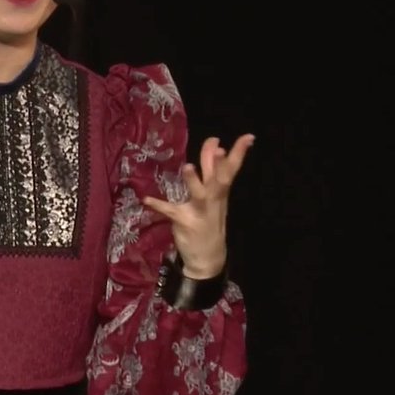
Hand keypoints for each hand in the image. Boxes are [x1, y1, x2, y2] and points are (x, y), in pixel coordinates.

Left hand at [143, 134, 254, 277]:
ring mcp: (200, 212)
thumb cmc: (210, 221)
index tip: (248, 136)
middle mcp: (213, 200)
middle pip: (220, 179)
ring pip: (198, 194)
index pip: (232, 169)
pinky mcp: (185, 222)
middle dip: (220, 164)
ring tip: (188, 166)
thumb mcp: (215, 197)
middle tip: (220, 148)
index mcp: (221, 193)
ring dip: (193, 181)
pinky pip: (170, 211)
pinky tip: (147, 199)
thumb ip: (212, 171)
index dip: (239, 153)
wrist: (208, 258)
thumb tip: (215, 146)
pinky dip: (158, 205)